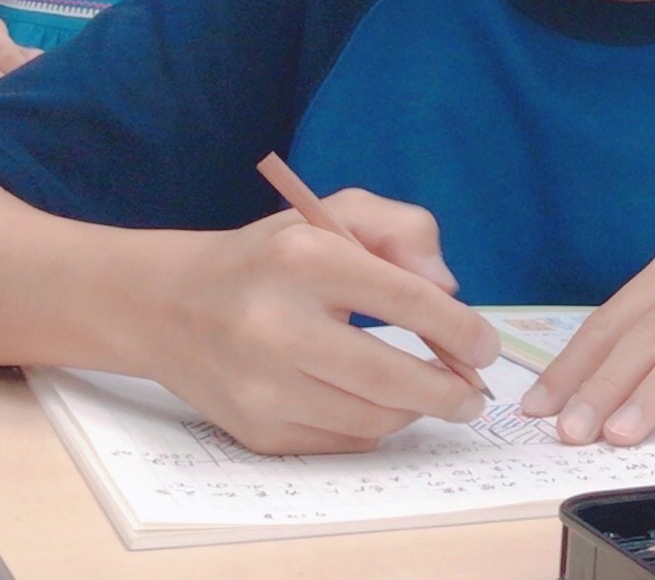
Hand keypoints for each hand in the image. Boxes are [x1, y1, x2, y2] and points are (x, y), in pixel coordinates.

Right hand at [144, 188, 499, 455]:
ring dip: (416, 411)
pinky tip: (383, 405)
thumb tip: (448, 288)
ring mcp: (261, 385)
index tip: (487, 346)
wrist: (168, 304)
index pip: (406, 299)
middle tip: (474, 394)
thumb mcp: (333, 213)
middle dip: (448, 391)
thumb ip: (404, 229)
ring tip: (435, 396)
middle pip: (389, 376)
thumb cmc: (270, 256)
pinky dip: (374, 427)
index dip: (460, 329)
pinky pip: (339, 441)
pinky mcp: (253, 428)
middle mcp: (277, 324)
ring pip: (370, 417)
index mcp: (305, 259)